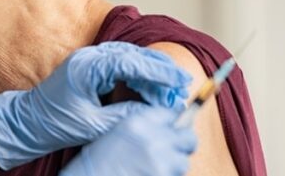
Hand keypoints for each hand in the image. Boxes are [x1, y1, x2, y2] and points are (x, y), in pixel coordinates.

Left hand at [0, 42, 190, 168]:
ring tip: (170, 90)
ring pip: (130, 59)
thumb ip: (125, 116)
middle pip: (134, 56)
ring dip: (151, 74)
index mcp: (87, 67)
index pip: (131, 62)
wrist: (27, 123)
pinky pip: (121, 66)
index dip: (159, 71)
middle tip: (181, 85)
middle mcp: (89, 57)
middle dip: (160, 71)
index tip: (179, 81)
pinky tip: (150, 90)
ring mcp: (90, 60)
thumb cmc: (53, 123)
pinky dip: (138, 76)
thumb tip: (154, 112)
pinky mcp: (91, 68)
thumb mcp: (94, 125)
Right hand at [60, 106, 197, 175]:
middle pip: (188, 137)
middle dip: (184, 143)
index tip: (175, 127)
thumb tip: (169, 129)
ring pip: (183, 162)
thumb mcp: (117, 133)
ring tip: (154, 167)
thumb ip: (143, 127)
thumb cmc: (96, 161)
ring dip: (174, 165)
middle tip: (174, 150)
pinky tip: (150, 174)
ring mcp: (161, 162)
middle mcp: (153, 139)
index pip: (171, 114)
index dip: (174, 122)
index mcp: (138, 123)